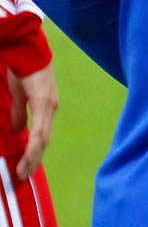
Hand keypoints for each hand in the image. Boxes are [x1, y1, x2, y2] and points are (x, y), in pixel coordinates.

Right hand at [6, 65, 56, 181]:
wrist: (25, 51)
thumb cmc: (22, 70)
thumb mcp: (19, 94)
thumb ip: (20, 112)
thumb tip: (18, 130)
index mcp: (46, 107)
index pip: (42, 134)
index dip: (35, 151)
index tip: (26, 166)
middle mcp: (51, 108)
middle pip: (45, 140)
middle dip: (34, 159)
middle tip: (23, 175)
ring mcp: (49, 106)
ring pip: (43, 138)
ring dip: (33, 157)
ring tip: (23, 171)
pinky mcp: (44, 103)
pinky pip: (39, 129)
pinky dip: (33, 146)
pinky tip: (28, 156)